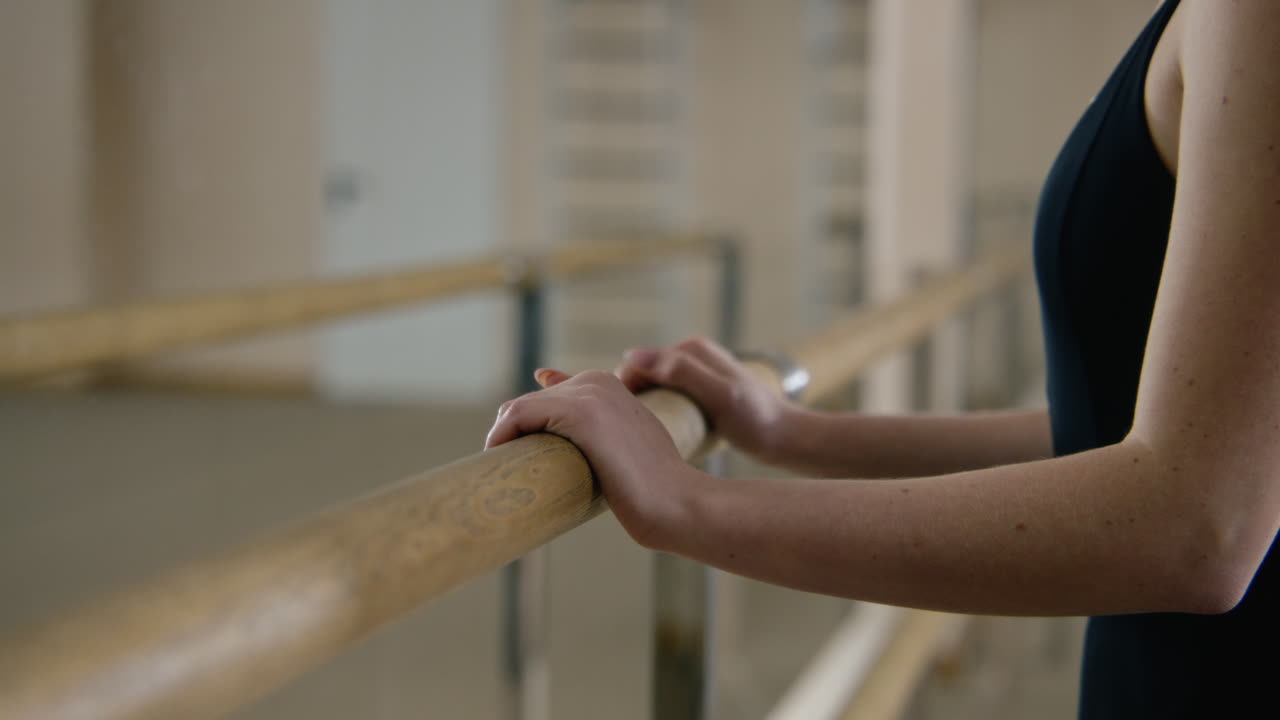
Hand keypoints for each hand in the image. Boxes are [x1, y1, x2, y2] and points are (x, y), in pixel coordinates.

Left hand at [485, 369, 700, 548]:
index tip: (521, 458)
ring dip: (503, 438)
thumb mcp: (623, 447)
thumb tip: (566, 425)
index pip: (546, 398)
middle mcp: (597, 380)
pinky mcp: (581, 413)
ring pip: (520, 409)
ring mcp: (590, 393)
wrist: (677, 502)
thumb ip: (598, 431)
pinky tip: (498, 459)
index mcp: (607, 384)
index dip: (527, 429)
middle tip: (508, 473)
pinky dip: (500, 437)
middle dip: (513, 435)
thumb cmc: (652, 487)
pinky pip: (519, 415)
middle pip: (529, 403)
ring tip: (502, 473)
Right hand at [615, 336, 794, 463]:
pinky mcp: (696, 394)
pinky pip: (664, 401)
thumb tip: (632, 355)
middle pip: (642, 376)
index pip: (637, 363)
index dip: (622, 390)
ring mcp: (693, 375)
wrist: (785, 439)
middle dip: (629, 399)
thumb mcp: (720, 396)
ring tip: (637, 438)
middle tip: (626, 435)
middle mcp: (690, 355)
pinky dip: (656, 415)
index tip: (616, 421)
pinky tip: (656, 437)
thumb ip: (682, 373)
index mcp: (690, 348)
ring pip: (651, 390)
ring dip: (641, 409)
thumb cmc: (755, 421)